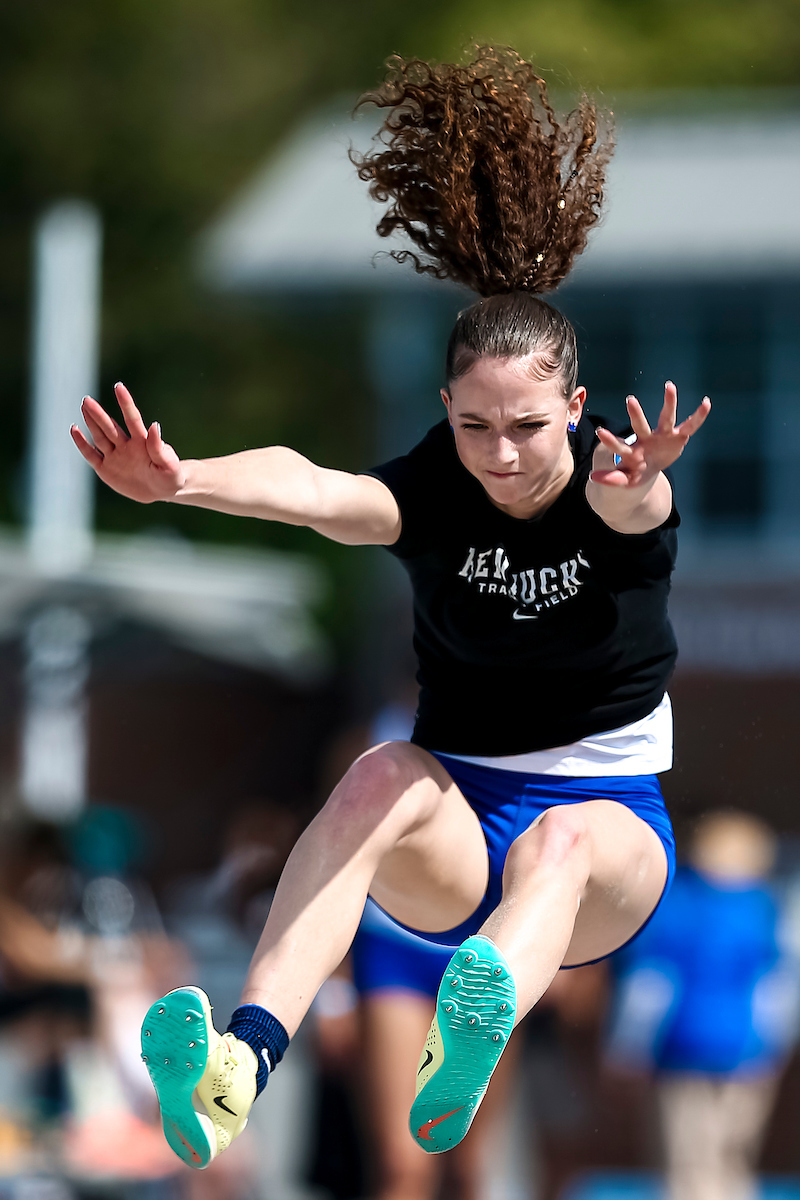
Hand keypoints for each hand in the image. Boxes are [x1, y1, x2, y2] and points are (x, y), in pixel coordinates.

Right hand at [70, 383, 184, 502]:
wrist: (163, 491)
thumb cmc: (170, 476)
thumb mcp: (169, 465)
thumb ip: (159, 448)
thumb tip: (155, 425)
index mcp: (142, 442)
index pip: (132, 419)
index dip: (125, 403)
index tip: (119, 387)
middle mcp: (126, 446)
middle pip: (110, 427)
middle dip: (99, 414)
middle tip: (87, 400)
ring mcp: (115, 456)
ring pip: (100, 436)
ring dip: (91, 422)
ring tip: (84, 406)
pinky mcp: (106, 469)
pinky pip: (91, 455)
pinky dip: (82, 444)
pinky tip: (74, 429)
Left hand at [590, 382, 710, 488]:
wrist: (650, 467)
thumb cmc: (636, 472)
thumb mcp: (626, 480)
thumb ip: (612, 479)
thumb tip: (592, 477)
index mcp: (632, 453)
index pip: (619, 447)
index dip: (611, 441)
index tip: (600, 432)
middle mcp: (646, 439)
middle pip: (640, 427)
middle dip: (636, 415)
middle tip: (630, 399)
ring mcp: (662, 435)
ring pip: (665, 418)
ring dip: (668, 403)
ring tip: (669, 386)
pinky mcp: (678, 436)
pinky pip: (690, 425)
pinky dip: (699, 415)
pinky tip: (707, 402)